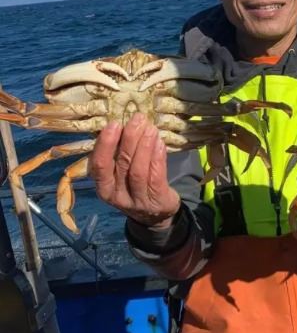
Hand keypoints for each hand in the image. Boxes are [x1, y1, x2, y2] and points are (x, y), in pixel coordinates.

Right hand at [89, 112, 180, 228]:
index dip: (106, 144)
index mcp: (104, 187)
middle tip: (138, 119)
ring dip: (145, 146)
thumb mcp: (120, 175)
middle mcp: (117, 196)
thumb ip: (118, 154)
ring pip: (138, 170)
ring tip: (150, 128)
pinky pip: (156, 176)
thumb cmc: (134, 186)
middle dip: (129, 139)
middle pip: (122, 164)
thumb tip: (122, 123)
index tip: (114, 123)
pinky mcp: (157, 200)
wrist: (155, 213)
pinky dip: (157, 157)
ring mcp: (137, 200)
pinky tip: (160, 142)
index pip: (100, 166)